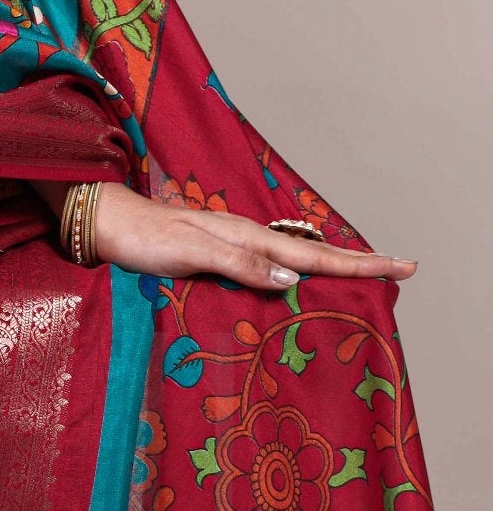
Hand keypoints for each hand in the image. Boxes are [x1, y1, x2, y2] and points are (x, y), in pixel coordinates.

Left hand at [83, 183, 415, 291]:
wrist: (108, 226)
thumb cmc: (145, 240)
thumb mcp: (193, 253)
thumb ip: (240, 265)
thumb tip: (292, 281)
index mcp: (249, 238)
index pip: (316, 256)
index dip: (360, 264)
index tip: (403, 267)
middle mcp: (247, 241)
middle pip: (315, 256)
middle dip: (358, 265)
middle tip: (401, 272)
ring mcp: (233, 248)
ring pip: (295, 261)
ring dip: (331, 270)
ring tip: (366, 278)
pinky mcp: (217, 258)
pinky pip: (270, 268)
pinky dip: (296, 275)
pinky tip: (299, 284)